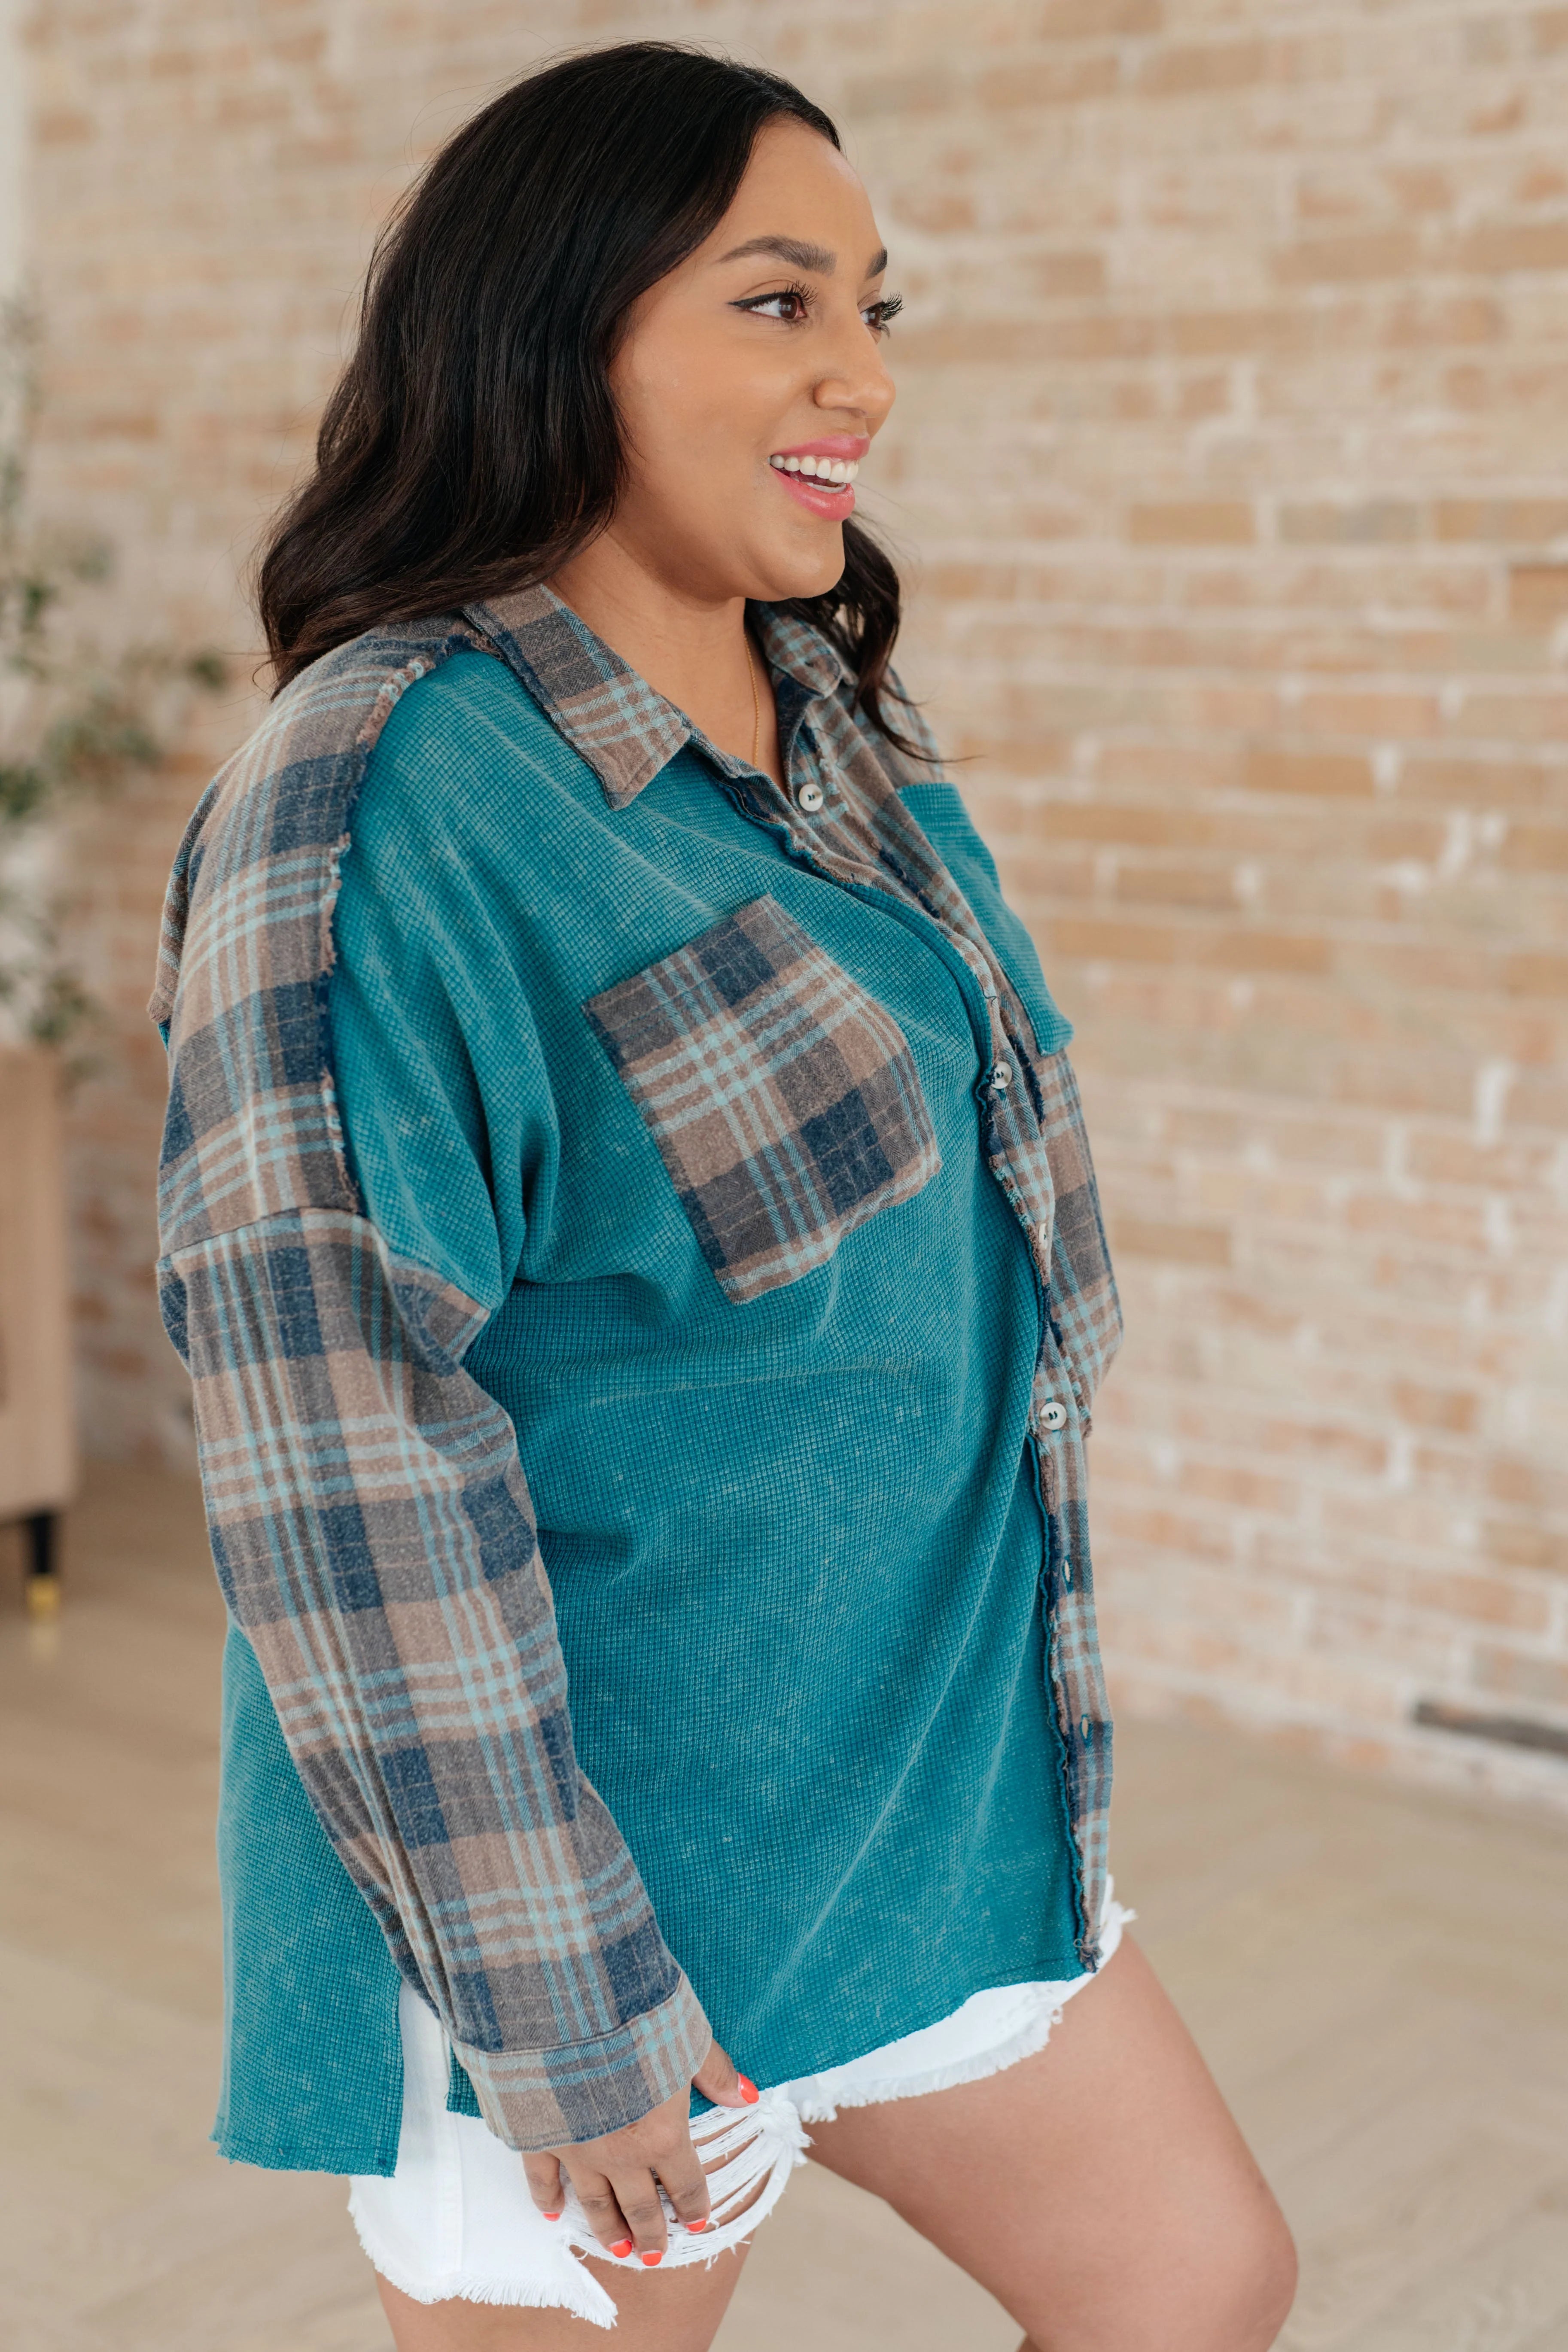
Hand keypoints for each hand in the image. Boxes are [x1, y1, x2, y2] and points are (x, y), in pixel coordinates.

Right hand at [522, 2038, 758, 2262]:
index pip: (686, 2184)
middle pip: (640, 2207)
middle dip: (651, 2233)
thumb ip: (715, 2072)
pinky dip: (547, 2198)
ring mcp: (577, 2150)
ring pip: (594, 2203)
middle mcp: (621, 2154)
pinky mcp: (538, 2137)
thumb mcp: (689, 2036)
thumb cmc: (635, 2017)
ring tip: (618, 2247)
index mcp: (663, 2134)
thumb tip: (747, 2096)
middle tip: (654, 2256)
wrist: (566, 2007)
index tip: (697, 2223)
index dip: (694, 2207)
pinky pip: (542, 2178)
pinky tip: (552, 2213)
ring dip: (608, 2229)